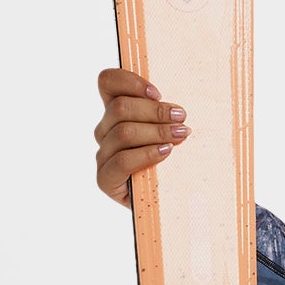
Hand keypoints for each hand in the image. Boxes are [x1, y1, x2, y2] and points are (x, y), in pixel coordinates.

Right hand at [95, 67, 188, 203]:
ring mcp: (103, 156)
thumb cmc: (174, 163)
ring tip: (181, 134)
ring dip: (156, 131)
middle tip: (181, 117)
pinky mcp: (105, 180)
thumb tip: (179, 106)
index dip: (129, 81)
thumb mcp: (172, 132)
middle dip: (155, 111)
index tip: (157, 92)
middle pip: (119, 108)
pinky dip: (146, 153)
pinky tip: (166, 152)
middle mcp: (105, 132)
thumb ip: (166, 115)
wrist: (170, 203)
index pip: (107, 82)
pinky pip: (121, 161)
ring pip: (123, 132)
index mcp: (115, 113)